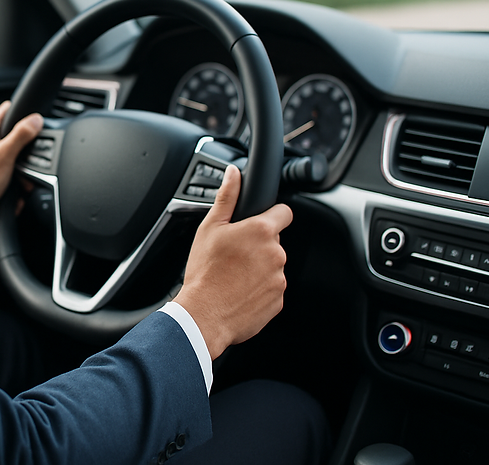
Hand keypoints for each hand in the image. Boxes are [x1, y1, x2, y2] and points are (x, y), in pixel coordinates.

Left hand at [0, 101, 43, 233]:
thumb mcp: (5, 155)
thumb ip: (21, 135)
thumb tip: (36, 119)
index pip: (9, 109)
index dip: (25, 113)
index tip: (37, 123)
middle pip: (17, 134)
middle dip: (27, 149)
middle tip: (28, 159)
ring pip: (17, 156)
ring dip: (23, 169)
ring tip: (21, 180)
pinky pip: (12, 171)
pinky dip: (17, 180)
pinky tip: (17, 189)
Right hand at [173, 164, 290, 359]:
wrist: (204, 315)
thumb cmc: (204, 272)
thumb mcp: (209, 228)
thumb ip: (227, 197)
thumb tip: (234, 173)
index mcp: (261, 231)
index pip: (284, 213)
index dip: (271, 215)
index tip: (257, 223)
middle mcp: (276, 254)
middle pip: (274, 241)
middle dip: (258, 245)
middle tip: (233, 254)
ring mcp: (279, 279)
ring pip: (272, 265)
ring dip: (258, 267)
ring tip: (233, 275)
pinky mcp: (278, 300)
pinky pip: (271, 288)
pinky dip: (258, 289)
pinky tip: (238, 291)